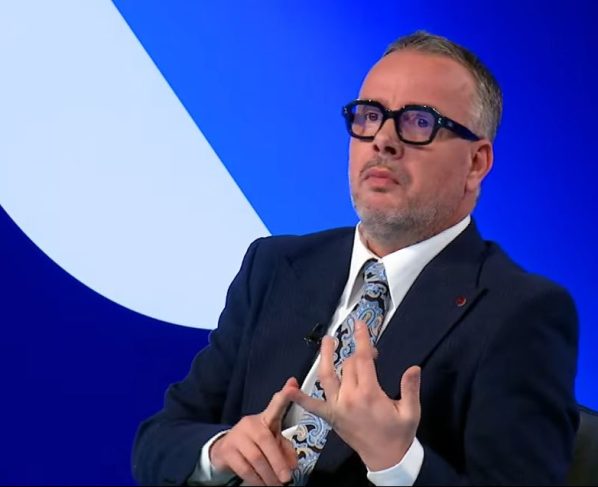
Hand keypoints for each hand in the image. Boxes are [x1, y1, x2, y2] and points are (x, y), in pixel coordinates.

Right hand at [210, 378, 298, 485]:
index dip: (284, 396)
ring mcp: (237, 436)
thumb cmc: (253, 444)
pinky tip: (262, 484)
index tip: (293, 385)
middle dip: (278, 461)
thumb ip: (285, 449)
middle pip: (266, 440)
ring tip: (276, 485)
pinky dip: (256, 480)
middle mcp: (250, 423)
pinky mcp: (227, 451)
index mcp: (265, 418)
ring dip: (268, 475)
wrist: (224, 450)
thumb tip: (294, 464)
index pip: (275, 405)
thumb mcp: (271, 442)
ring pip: (255, 458)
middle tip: (287, 478)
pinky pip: (244, 468)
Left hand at [288, 321, 420, 470]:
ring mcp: (337, 407)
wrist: (386, 460)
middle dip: (357, 352)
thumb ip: (410, 388)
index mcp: (369, 394)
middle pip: (348, 365)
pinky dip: (300, 396)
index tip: (359, 324)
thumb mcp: (411, 412)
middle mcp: (349, 398)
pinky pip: (312, 406)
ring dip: (325, 357)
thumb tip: (414, 368)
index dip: (362, 339)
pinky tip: (290, 387)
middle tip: (368, 351)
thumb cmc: (399, 435)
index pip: (363, 359)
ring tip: (327, 341)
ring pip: (327, 376)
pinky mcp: (331, 417)